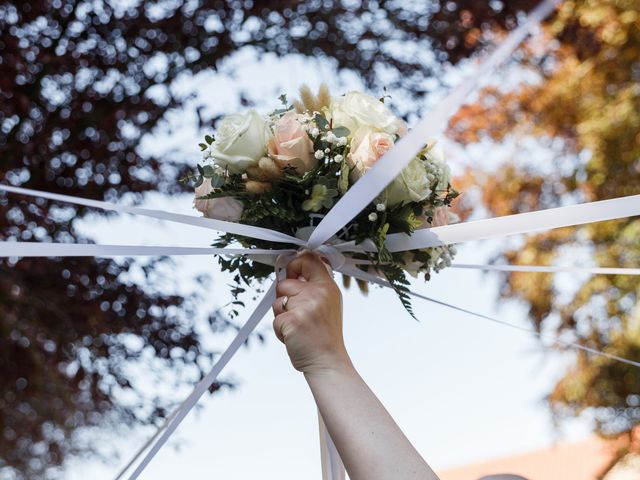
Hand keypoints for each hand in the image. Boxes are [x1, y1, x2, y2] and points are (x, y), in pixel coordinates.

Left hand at [272, 252, 350, 373]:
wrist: (328, 361)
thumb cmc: (324, 336)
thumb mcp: (328, 304)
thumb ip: (314, 287)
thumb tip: (292, 273)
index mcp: (327, 287)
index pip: (309, 259)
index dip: (294, 264)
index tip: (292, 274)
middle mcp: (318, 293)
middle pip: (284, 283)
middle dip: (284, 299)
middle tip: (297, 314)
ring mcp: (305, 306)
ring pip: (277, 301)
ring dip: (281, 315)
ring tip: (298, 327)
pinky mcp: (292, 320)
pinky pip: (275, 319)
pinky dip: (280, 331)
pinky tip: (294, 337)